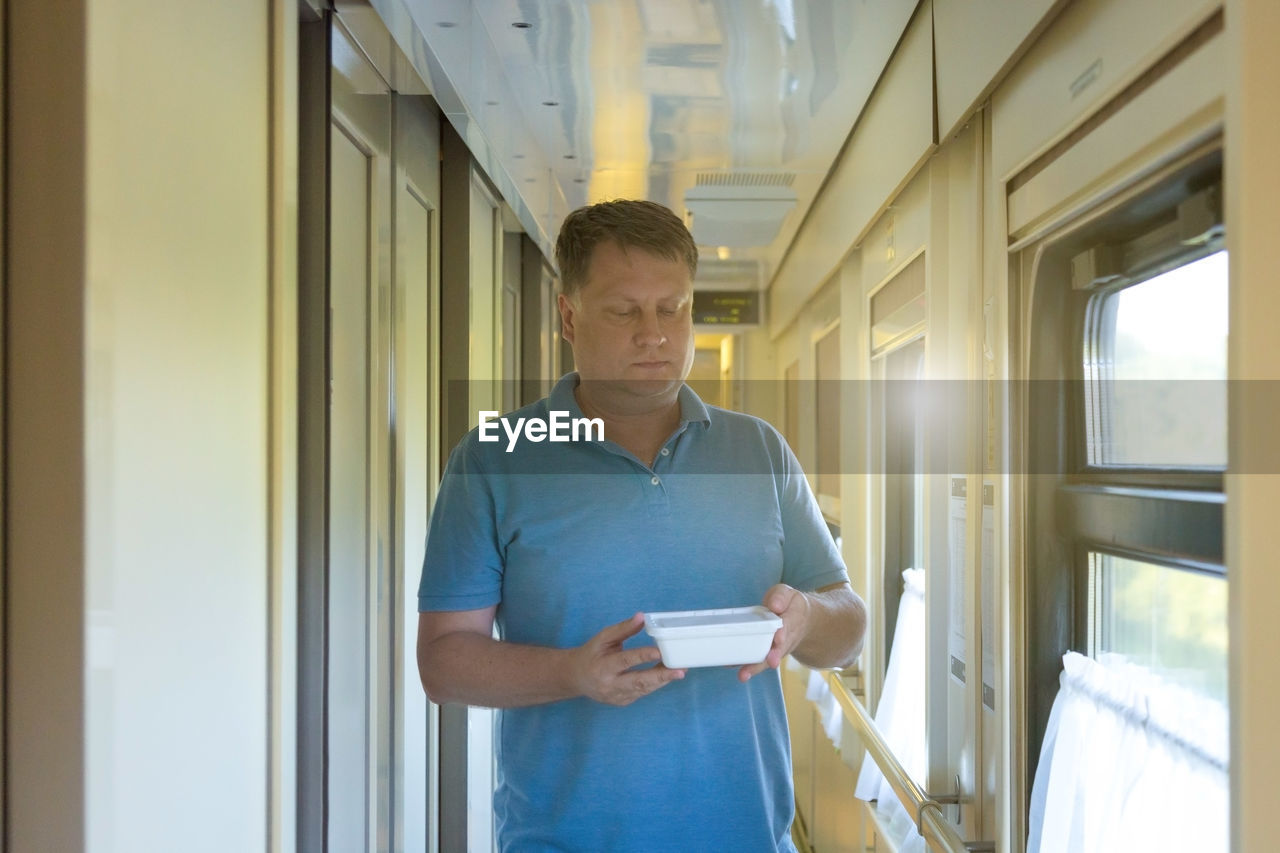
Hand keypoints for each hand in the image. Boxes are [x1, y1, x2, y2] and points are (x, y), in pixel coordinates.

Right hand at [569, 613, 685, 705]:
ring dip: (663, 680)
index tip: (660, 652)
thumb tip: (642, 617)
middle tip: (680, 671)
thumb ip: (623, 629)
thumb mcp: (603, 638)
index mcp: (603, 666)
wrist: (577, 677)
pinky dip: (655, 684)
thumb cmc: (592, 653)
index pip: (625, 660)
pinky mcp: (623, 702)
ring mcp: (617, 696)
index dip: (643, 656)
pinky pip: (642, 692)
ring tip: (680, 670)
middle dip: (661, 676)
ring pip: (644, 688)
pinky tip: (667, 675)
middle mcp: (610, 685)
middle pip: (638, 681)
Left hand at [738, 584, 811, 682]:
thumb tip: (774, 605)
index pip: (788, 625)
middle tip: (771, 662)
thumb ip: (780, 597)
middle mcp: (787, 637)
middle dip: (774, 655)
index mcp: (793, 618)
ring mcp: (779, 648)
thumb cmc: (789, 605)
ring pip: (770, 659)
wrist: (802, 621)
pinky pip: (762, 662)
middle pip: (781, 648)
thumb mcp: (787, 594)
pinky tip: (740, 673)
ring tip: (745, 674)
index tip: (778, 638)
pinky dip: (751, 668)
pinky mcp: (770, 654)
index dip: (783, 632)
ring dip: (758, 667)